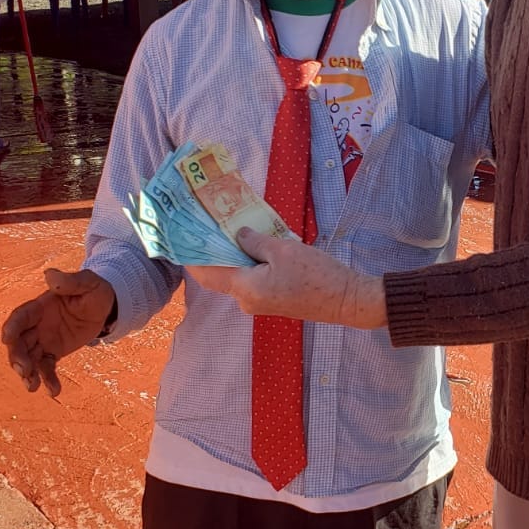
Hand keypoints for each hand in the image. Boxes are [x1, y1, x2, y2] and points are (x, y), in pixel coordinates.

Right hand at [0, 267, 116, 395]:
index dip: (12, 327)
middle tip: (24, 371)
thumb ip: (70, 281)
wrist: (106, 307)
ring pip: (29, 359)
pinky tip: (53, 392)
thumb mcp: (88, 283)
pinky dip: (47, 380)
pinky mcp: (53, 352)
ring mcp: (43, 340)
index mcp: (40, 307)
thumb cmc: (95, 291)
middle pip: (19, 343)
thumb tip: (49, 275)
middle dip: (18, 357)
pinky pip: (46, 368)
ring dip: (28, 373)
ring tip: (32, 387)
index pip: (20, 317)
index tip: (6, 339)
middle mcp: (37, 325)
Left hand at [186, 230, 386, 329]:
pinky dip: (250, 263)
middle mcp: (247, 300)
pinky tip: (256, 244)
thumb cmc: (316, 275)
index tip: (181, 237)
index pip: (207, 273)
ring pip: (238, 276)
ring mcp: (260, 303)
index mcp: (245, 289)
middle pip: (221, 275)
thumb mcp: (284, 250)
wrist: (347, 300)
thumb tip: (237, 235)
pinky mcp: (273, 301)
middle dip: (213, 252)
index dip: (191, 257)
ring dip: (235, 256)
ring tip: (232, 228)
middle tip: (208, 225)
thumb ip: (255, 241)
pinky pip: (253, 280)